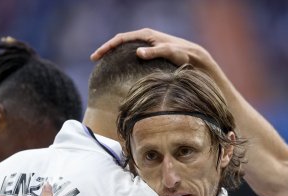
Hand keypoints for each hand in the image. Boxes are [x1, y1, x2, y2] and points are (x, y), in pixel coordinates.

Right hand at [90, 28, 213, 71]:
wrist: (193, 56)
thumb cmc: (182, 54)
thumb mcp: (168, 53)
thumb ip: (154, 52)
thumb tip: (137, 52)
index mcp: (145, 35)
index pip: (120, 38)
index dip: (107, 47)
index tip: (96, 56)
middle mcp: (144, 37)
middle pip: (119, 42)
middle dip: (106, 49)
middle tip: (94, 59)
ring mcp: (147, 44)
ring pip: (125, 47)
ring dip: (113, 54)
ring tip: (103, 64)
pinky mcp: (150, 52)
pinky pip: (131, 53)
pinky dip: (122, 58)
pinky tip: (119, 68)